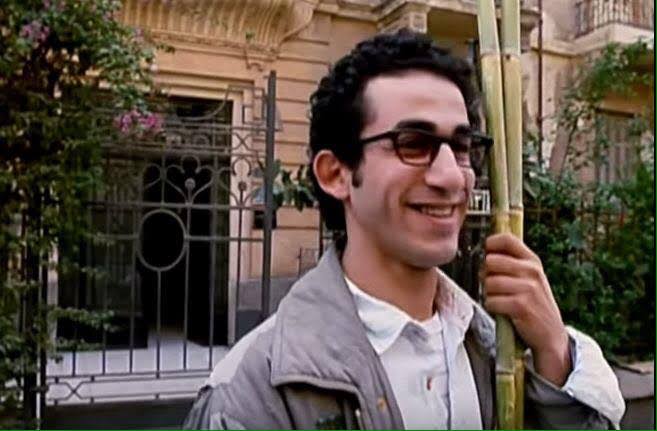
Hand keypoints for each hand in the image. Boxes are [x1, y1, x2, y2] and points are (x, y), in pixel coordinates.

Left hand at [483, 233, 571, 386]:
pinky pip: (491, 301)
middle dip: (486, 275)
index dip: (490, 245)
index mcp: (532, 261)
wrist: (551, 334)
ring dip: (490, 294)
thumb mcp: (529, 278)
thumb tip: (484, 252)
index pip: (507, 239)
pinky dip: (493, 307)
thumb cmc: (533, 304)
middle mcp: (532, 271)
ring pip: (489, 282)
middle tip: (495, 286)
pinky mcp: (521, 306)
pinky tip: (503, 311)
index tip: (488, 255)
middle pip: (491, 261)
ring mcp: (528, 288)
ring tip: (502, 300)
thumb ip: (511, 263)